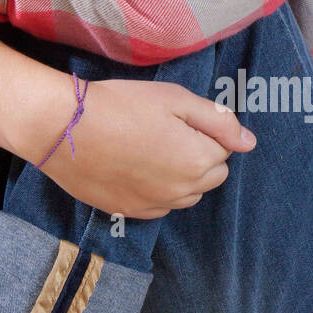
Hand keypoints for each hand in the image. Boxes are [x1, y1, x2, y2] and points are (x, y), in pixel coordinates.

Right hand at [24, 77, 255, 219]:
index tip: (177, 118)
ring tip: (150, 149)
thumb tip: (249, 142)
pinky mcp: (129, 212)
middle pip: (211, 176)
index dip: (204, 130)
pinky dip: (157, 190)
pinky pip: (159, 207)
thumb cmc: (120, 105)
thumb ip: (219, 121)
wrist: (62, 127)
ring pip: (187, 195)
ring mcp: (154, 206)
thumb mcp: (175, 99)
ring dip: (181, 176)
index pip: (224, 149)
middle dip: (199, 155)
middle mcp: (182, 191)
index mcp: (198, 161)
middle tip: (166, 131)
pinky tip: (135, 168)